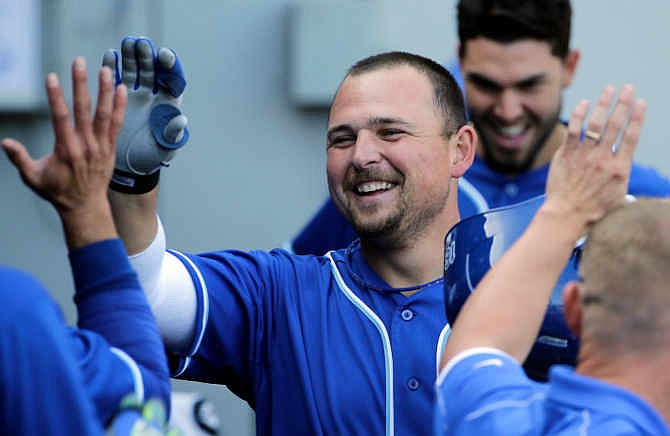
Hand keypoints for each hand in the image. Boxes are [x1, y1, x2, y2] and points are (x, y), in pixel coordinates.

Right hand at [2, 58, 126, 216]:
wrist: (85, 207)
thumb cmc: (57, 191)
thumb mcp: (33, 177)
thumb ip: (20, 159)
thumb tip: (5, 143)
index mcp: (66, 150)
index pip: (60, 118)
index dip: (56, 97)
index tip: (52, 77)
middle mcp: (86, 145)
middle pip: (84, 110)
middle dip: (81, 84)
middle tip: (80, 62)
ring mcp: (101, 146)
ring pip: (104, 114)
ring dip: (105, 91)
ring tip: (105, 69)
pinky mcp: (111, 148)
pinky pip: (117, 124)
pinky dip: (120, 107)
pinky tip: (122, 89)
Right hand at [104, 36, 188, 193]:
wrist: (133, 164)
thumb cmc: (154, 155)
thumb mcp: (166, 147)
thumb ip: (173, 133)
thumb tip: (181, 119)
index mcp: (168, 105)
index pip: (173, 80)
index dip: (170, 67)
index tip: (164, 57)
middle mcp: (153, 96)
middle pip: (152, 71)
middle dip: (147, 57)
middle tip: (140, 44)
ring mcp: (136, 96)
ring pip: (134, 71)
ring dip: (130, 57)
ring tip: (126, 44)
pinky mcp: (119, 99)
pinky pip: (116, 80)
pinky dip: (113, 68)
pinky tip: (109, 56)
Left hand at [545, 84, 644, 226]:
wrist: (566, 215)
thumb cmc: (593, 212)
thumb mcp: (618, 199)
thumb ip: (624, 185)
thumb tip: (632, 193)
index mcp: (620, 168)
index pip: (632, 137)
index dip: (638, 117)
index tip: (642, 103)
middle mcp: (603, 159)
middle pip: (616, 125)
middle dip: (624, 103)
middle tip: (628, 88)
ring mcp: (584, 156)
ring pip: (595, 124)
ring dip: (604, 103)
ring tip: (609, 89)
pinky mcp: (566, 155)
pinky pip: (573, 130)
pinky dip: (579, 115)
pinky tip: (584, 103)